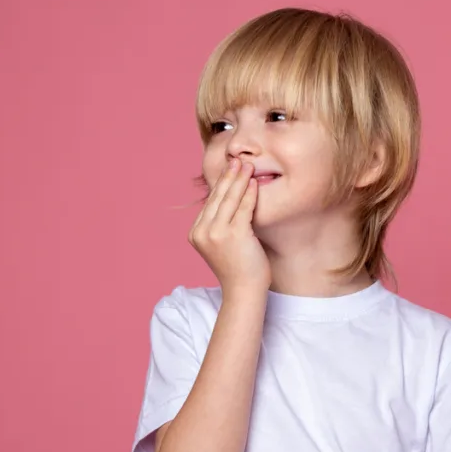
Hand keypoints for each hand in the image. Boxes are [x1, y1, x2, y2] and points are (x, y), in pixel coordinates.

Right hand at [189, 159, 270, 293]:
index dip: (221, 184)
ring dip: (240, 180)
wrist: (243, 291)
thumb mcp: (222, 243)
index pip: (210, 202)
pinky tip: (254, 183)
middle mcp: (202, 232)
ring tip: (247, 165)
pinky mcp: (233, 236)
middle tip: (238, 160)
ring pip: (230, 200)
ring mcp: (216, 234)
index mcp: (196, 233)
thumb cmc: (238, 268)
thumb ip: (221, 224)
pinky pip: (243, 209)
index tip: (230, 169)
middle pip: (218, 197)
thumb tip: (230, 201)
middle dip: (229, 176)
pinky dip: (249, 194)